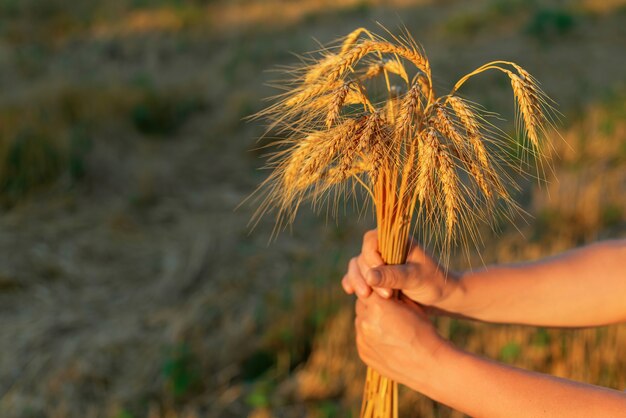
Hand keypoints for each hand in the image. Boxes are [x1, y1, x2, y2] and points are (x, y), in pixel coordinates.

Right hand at [342, 230, 460, 309]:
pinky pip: (358, 276)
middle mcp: (385, 249)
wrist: (442, 298)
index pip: (371, 241)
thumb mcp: (415, 278)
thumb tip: (369, 276)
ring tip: (365, 296)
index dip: (370, 258)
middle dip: (364, 275)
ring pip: (357, 266)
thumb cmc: (434, 282)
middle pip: (361, 255)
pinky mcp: (376, 277)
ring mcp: (379, 263)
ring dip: (357, 280)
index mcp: (396, 240)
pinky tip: (349, 291)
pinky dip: (353, 282)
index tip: (379, 276)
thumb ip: (393, 276)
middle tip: (378, 294)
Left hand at [354, 292, 448, 389]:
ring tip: (387, 327)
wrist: (429, 365)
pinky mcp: (363, 353)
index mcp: (378, 306)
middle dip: (371, 304)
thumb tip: (381, 286)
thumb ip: (392, 294)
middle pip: (361, 304)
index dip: (376, 289)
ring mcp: (362, 339)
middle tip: (385, 309)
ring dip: (369, 320)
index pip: (368, 287)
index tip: (383, 292)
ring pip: (360, 321)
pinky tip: (386, 340)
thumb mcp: (411, 305)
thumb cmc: (424, 331)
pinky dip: (370, 336)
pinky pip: (362, 338)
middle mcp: (365, 321)